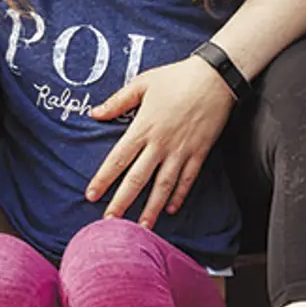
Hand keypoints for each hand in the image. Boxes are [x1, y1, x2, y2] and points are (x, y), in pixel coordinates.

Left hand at [85, 54, 235, 227]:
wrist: (214, 78)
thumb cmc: (176, 78)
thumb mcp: (142, 84)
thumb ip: (117, 101)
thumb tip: (95, 113)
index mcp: (143, 127)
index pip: (118, 159)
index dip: (104, 179)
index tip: (91, 195)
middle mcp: (160, 144)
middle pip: (137, 179)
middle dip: (122, 202)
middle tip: (110, 223)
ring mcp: (181, 151)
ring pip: (163, 186)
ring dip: (152, 208)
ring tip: (142, 228)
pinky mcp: (199, 153)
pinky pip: (187, 179)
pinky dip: (179, 195)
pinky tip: (172, 208)